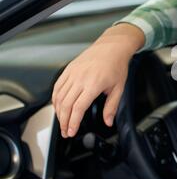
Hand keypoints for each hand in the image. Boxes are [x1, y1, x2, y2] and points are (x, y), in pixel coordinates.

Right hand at [52, 23, 144, 137]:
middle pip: (65, 105)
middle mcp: (80, 79)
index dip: (73, 122)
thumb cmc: (117, 65)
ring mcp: (72, 73)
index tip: (72, 131)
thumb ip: (111, 107)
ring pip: (59, 96)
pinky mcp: (68, 69)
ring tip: (62, 122)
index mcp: (93, 85)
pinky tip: (58, 106)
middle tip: (65, 131)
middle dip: (63, 121)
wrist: (112, 47)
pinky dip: (55, 98)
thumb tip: (108, 121)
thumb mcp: (119, 88)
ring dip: (58, 112)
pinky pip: (57, 86)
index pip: (78, 108)